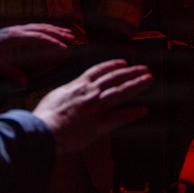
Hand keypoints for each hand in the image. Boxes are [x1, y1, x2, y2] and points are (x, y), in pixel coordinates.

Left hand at [0, 24, 74, 85]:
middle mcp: (17, 30)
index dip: (52, 41)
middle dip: (58, 32)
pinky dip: (45, 29)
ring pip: (39, 26)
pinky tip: (50, 33)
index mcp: (15, 37)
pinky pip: (33, 27)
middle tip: (72, 37)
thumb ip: (10, 73)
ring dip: (53, 29)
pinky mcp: (13, 31)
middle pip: (42, 28)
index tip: (65, 47)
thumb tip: (24, 82)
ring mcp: (15, 29)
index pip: (38, 37)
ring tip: (67, 33)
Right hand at [33, 59, 152, 154]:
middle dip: (131, 72)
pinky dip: (133, 113)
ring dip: (136, 84)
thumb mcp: (55, 95)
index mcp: (78, 85)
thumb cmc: (45, 115)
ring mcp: (96, 107)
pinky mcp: (99, 123)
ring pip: (120, 92)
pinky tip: (144, 110)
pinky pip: (120, 117)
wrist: (44, 129)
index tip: (123, 62)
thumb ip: (67, 91)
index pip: (99, 71)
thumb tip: (70, 91)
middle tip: (144, 68)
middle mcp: (90, 92)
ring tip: (149, 79)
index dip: (113, 65)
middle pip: (114, 78)